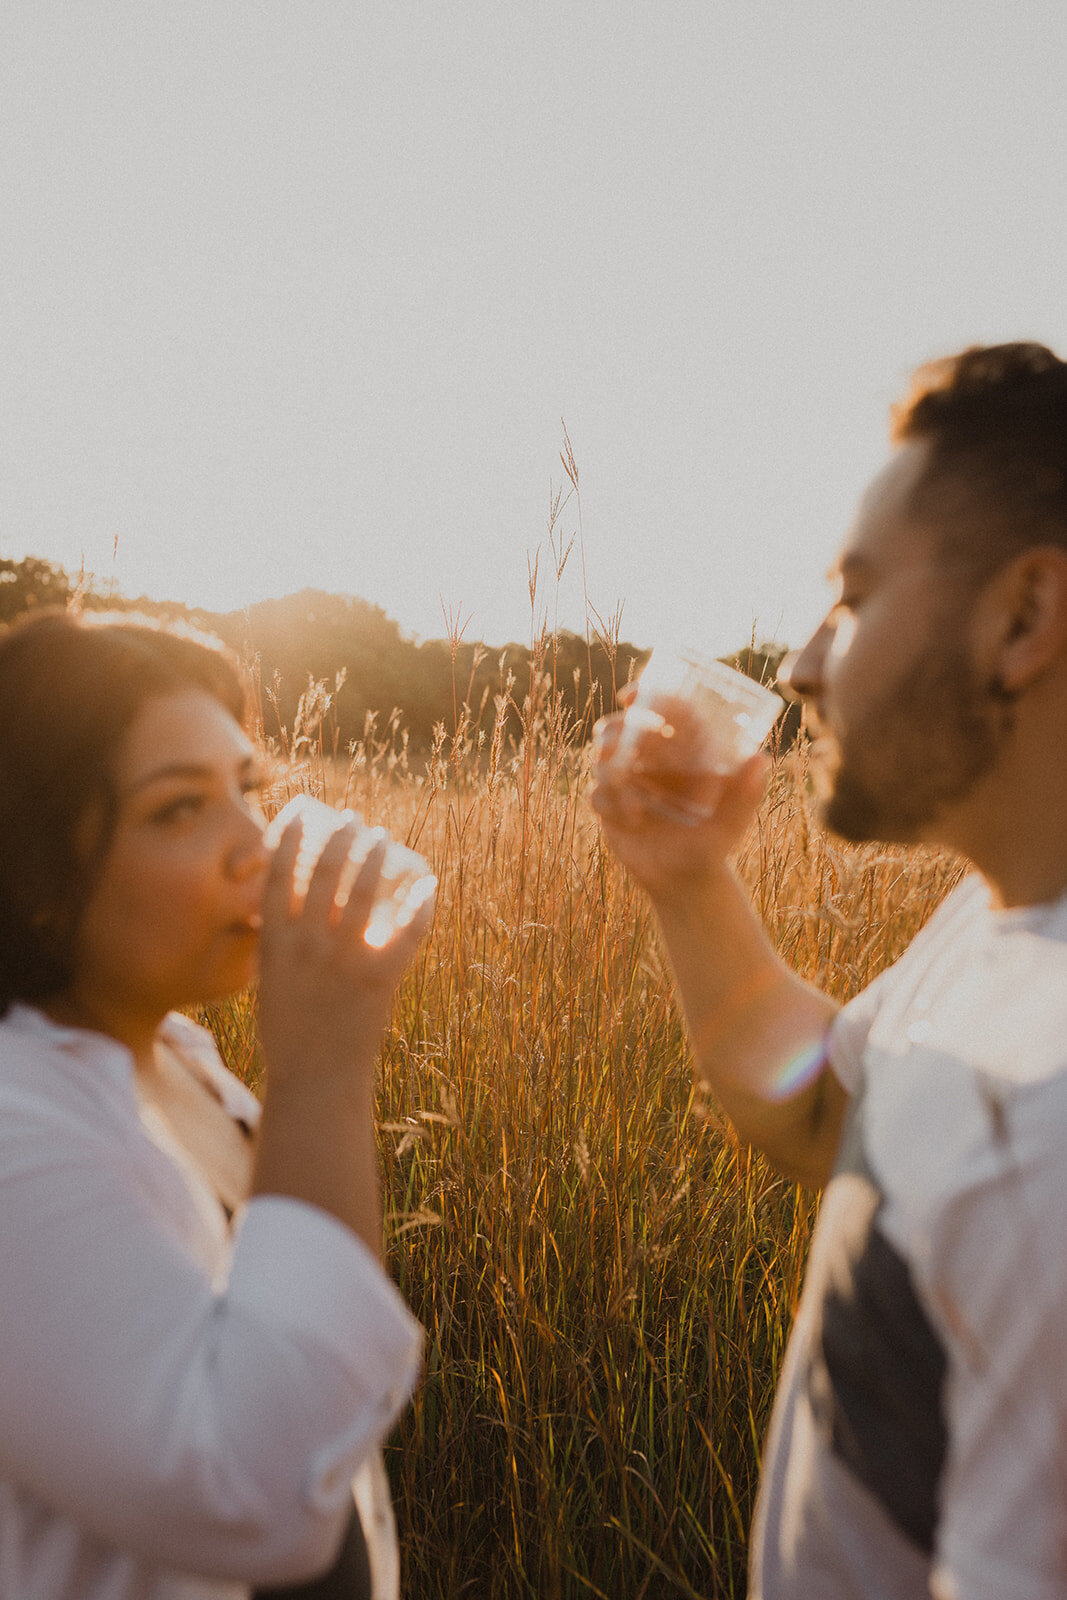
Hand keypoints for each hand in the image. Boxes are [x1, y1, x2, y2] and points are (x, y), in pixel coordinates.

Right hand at [256, 817, 433, 1088]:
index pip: (279, 875)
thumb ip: (280, 940)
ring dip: (375, 855)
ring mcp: (345, 962)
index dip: (291, 838)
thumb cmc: (290, 1028)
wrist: (316, 1080)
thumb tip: (285, 898)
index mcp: (275, 945)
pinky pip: (408, 931)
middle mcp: (308, 947)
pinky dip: (421, 904)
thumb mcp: (271, 979)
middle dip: (343, 836)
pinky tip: (427, 883)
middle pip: (326, 872)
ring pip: (365, 890)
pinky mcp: (380, 980)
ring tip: (382, 837)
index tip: (303, 812)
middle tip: (355, 820)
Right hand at [590, 690, 768, 899]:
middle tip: (628, 753)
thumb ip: (747, 792)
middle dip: (615, 734)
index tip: (631, 696)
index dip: (642, 696)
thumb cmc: (715, 841)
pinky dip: (609, 804)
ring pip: (601, 760)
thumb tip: (761, 759)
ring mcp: (625, 784)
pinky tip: (633, 822)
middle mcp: (648, 762)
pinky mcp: (608, 807)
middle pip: (617, 729)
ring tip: (638, 805)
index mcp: (676, 752)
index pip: (655, 711)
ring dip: (611, 774)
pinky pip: (595, 794)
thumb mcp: (734, 818)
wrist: (687, 879)